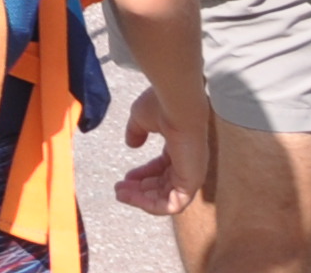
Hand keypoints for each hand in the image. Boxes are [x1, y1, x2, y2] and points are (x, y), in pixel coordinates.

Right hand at [115, 82, 210, 217]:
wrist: (178, 106)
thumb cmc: (163, 107)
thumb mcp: (142, 118)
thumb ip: (136, 132)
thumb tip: (131, 144)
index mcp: (179, 148)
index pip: (162, 169)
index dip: (143, 175)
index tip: (125, 178)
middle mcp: (187, 163)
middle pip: (163, 185)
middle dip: (140, 190)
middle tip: (119, 190)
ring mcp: (191, 174)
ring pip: (166, 198)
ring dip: (142, 199)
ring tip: (121, 194)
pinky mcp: (191, 183)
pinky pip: (173, 204)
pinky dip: (152, 205)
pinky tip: (134, 198)